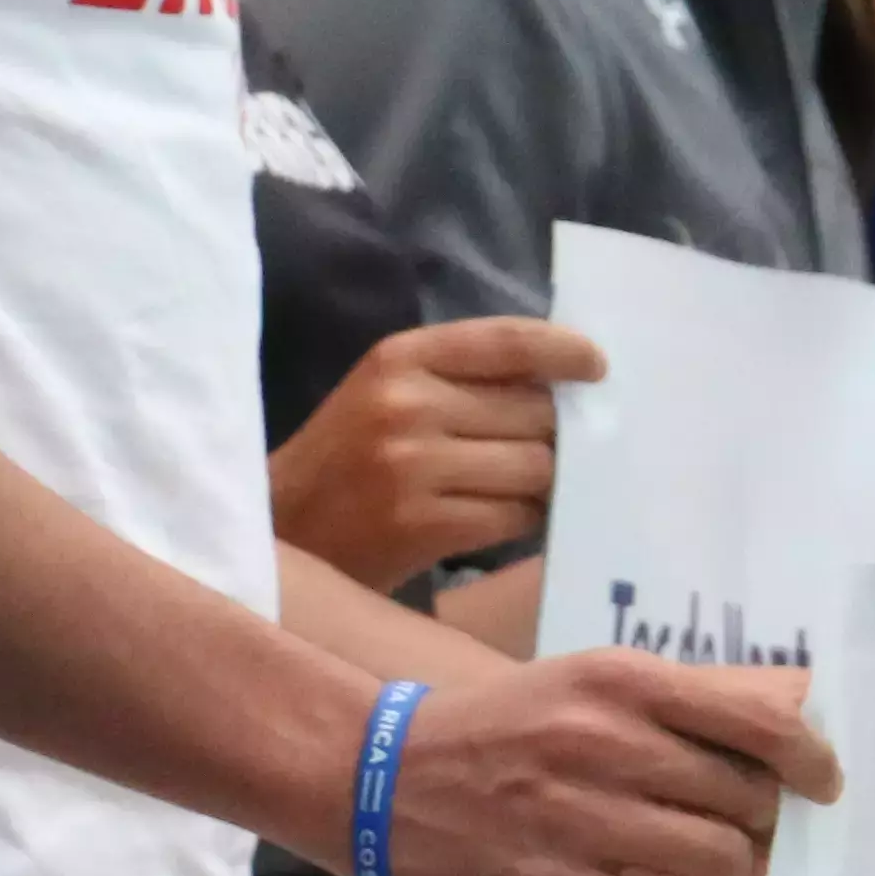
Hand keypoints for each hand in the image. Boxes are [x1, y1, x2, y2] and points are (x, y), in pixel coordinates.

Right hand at [266, 318, 603, 594]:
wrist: (278, 533)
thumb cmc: (348, 458)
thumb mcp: (387, 392)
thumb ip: (461, 377)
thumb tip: (564, 385)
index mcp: (401, 358)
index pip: (507, 342)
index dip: (563, 351)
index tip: (596, 366)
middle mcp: (407, 403)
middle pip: (534, 412)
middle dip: (552, 435)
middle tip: (547, 451)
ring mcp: (414, 466)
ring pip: (533, 467)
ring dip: (544, 483)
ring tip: (523, 488)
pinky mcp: (421, 524)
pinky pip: (514, 517)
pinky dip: (524, 520)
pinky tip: (506, 519)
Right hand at [378, 647, 842, 875]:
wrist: (377, 779)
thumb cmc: (499, 727)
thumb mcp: (585, 683)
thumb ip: (679, 702)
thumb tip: (789, 716)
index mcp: (621, 684)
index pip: (758, 725)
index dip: (810, 762)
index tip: (822, 785)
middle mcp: (606, 745)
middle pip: (745, 801)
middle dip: (756, 823)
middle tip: (738, 830)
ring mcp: (580, 822)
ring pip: (717, 863)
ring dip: (722, 873)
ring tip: (695, 868)